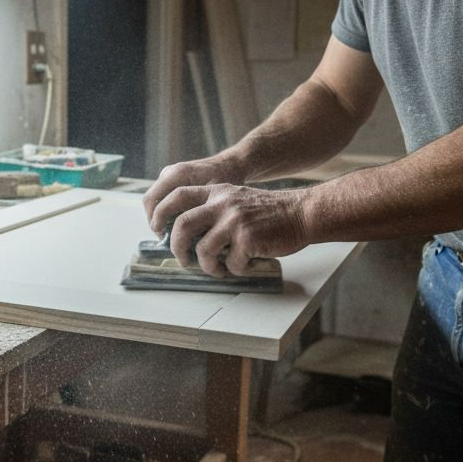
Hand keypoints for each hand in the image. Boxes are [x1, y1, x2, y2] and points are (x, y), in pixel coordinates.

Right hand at [142, 155, 246, 234]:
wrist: (230, 165)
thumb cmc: (225, 179)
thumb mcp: (215, 197)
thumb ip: (199, 212)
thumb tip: (185, 236)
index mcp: (177, 174)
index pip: (154, 201)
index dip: (156, 222)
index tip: (165, 238)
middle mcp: (169, 173)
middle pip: (150, 202)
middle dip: (156, 222)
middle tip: (166, 239)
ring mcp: (168, 175)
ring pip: (154, 201)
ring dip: (160, 218)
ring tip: (171, 234)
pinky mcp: (171, 180)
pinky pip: (161, 198)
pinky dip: (165, 212)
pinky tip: (176, 224)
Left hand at [154, 184, 311, 277]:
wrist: (301, 213)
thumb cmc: (269, 213)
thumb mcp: (236, 199)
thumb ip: (213, 209)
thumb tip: (185, 234)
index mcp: (216, 192)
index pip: (177, 195)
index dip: (161, 214)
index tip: (161, 232)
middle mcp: (222, 202)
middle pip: (182, 225)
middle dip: (177, 248)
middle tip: (183, 260)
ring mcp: (234, 220)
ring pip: (203, 249)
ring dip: (207, 266)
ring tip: (218, 270)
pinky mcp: (248, 238)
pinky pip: (231, 263)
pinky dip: (236, 269)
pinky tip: (245, 265)